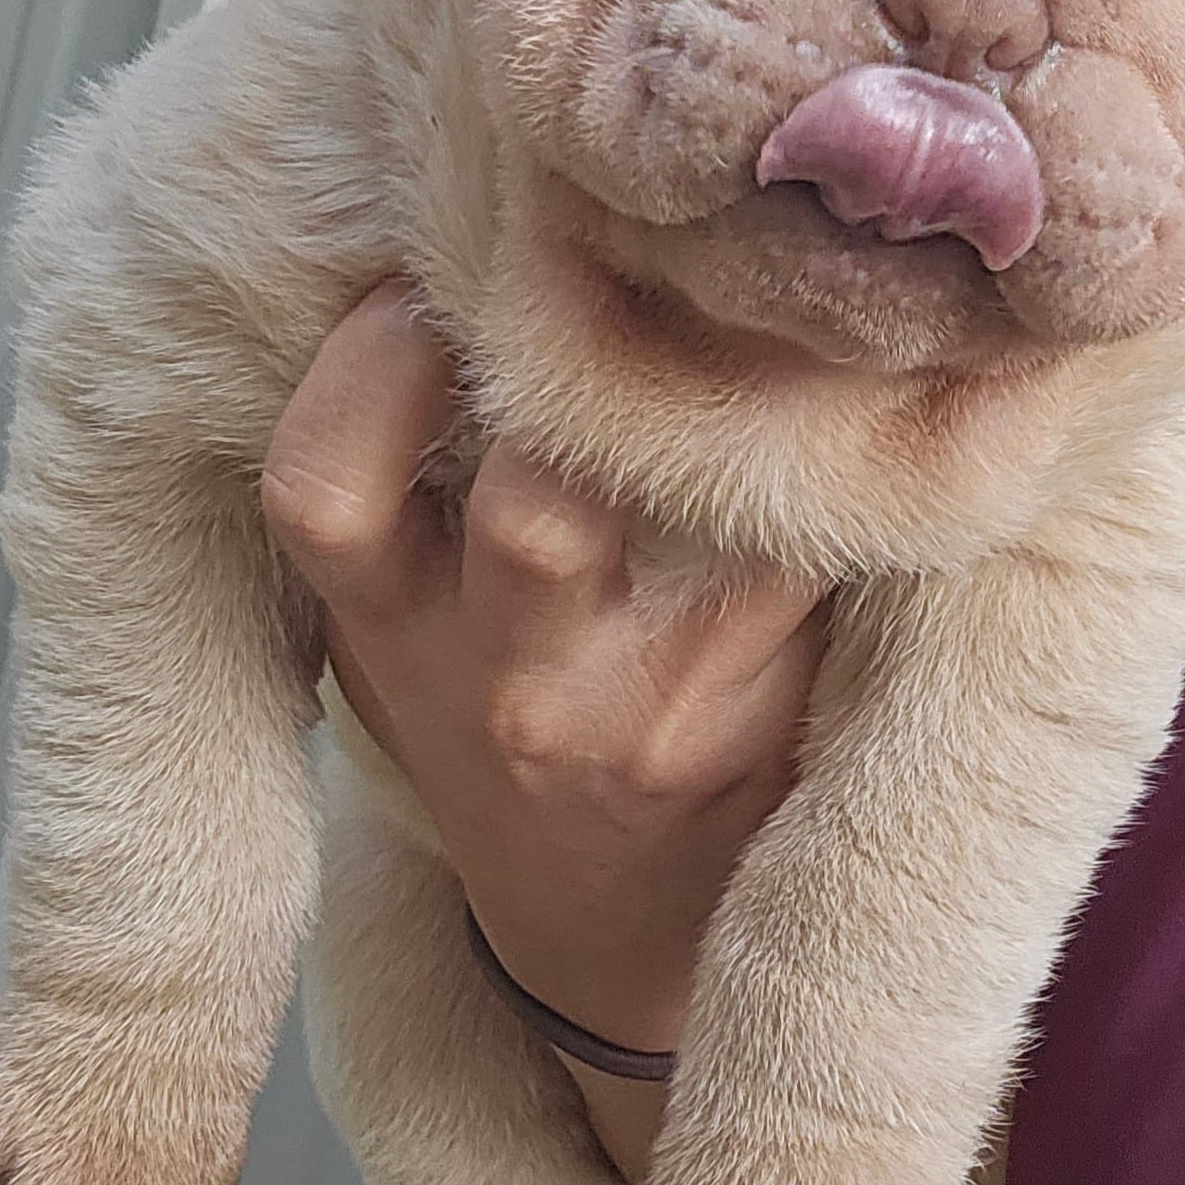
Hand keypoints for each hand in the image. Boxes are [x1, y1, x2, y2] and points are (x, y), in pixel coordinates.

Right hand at [260, 286, 824, 1179]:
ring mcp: (656, 707)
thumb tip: (454, 252)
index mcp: (392, 640)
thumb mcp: (402, 636)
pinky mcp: (773, 711)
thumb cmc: (504, 730)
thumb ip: (404, 485)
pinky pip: (818, 545)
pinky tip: (859, 376)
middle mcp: (515, 685)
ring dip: (752, 385)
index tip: (424, 272)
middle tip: (642, 254)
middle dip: (595, 365)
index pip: (326, 491)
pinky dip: (846, 453)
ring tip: (773, 280)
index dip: (367, 363)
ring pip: (713, 512)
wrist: (620, 932)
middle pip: (540, 506)